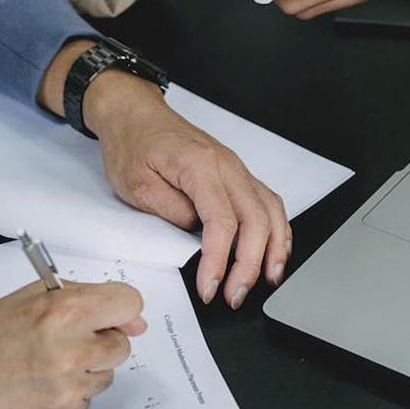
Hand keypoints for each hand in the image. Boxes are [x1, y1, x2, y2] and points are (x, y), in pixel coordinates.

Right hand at [0, 280, 145, 408]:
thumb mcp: (32, 297)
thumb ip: (86, 297)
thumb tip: (136, 321)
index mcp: (65, 313)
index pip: (130, 303)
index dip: (118, 308)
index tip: (107, 315)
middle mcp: (72, 353)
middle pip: (122, 345)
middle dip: (100, 340)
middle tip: (65, 341)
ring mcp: (69, 391)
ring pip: (106, 375)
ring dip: (85, 369)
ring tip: (45, 365)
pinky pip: (86, 401)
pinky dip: (70, 394)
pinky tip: (40, 387)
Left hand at [36, 41, 291, 308]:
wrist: (134, 113)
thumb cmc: (132, 144)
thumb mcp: (136, 186)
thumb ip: (171, 213)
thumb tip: (197, 238)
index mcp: (200, 166)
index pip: (222, 222)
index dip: (219, 261)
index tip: (211, 288)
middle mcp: (227, 165)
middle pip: (256, 220)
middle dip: (250, 264)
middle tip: (236, 295)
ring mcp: (236, 168)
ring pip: (270, 211)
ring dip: (274, 248)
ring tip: (268, 279)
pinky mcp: (236, 174)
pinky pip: (267, 202)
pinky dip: (277, 229)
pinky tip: (275, 250)